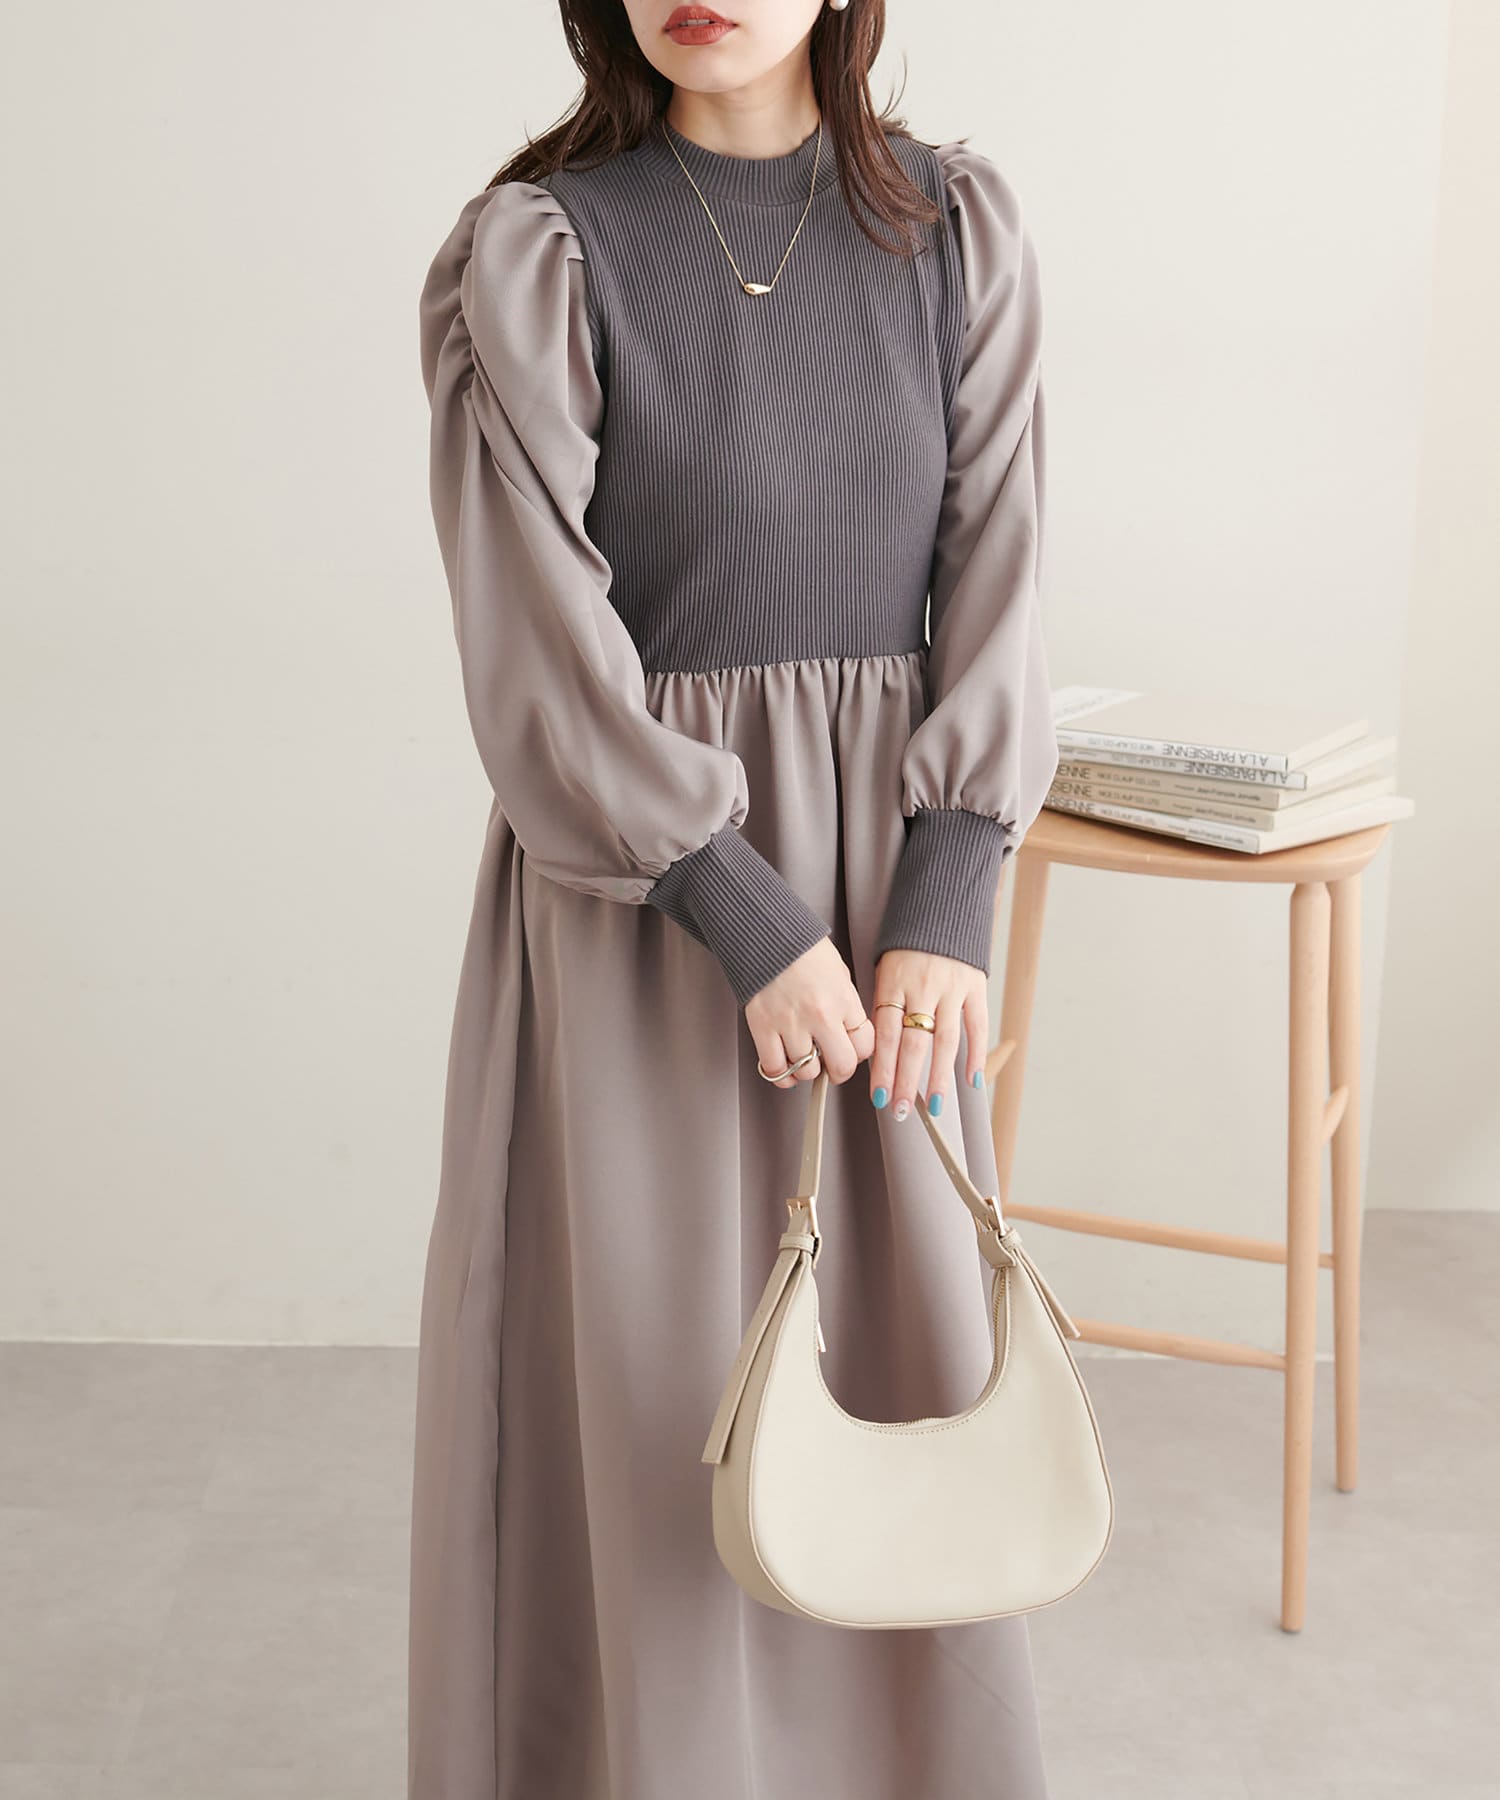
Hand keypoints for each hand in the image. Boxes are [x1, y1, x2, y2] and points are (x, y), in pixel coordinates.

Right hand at [744, 937, 875, 1090]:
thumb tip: (848, 1038)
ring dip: (806, 1070)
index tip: (850, 1051)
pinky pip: (775, 1069)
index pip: (865, 1047)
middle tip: (830, 1065)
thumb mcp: (839, 975)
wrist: (767, 934)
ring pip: (806, 1072)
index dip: (859, 1054)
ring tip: (803, 1056)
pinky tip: (784, 1065)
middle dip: (838, 1071)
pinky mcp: (762, 1027)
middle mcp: (820, 1015)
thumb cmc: (803, 950)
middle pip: (841, 1066)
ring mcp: (790, 1023)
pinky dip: (781, 1074)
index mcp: (844, 1000)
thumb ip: (846, 1008)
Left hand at [868, 949, 987, 1119]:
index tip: (878, 1097)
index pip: (886, 1034)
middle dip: (906, 1081)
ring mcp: (952, 988)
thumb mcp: (885, 970)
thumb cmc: (906, 947)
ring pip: (945, 1041)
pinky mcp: (975, 986)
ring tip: (934, 1106)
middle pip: (914, 1043)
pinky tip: (971, 1080)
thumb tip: (879, 1055)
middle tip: (900, 1110)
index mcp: (894, 984)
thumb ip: (885, 1007)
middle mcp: (922, 988)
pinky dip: (976, 1054)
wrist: (942, 906)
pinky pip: (977, 1025)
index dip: (882, 1068)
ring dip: (939, 1077)